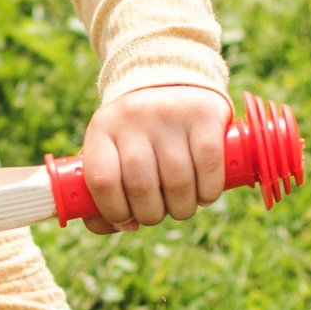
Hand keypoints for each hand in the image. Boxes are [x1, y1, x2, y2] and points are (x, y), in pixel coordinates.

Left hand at [79, 86, 228, 234]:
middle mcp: (132, 117)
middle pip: (141, 185)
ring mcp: (168, 114)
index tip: (127, 219)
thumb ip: (103, 194)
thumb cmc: (137, 136)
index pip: (102, 180)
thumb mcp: (111, 153)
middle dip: (151, 214)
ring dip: (181, 209)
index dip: (114, 211)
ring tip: (181, 207)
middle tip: (157, 214)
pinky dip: (207, 192)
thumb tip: (121, 226)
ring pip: (177, 181)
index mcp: (102, 129)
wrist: (170, 83)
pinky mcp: (203, 115)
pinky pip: (209, 166)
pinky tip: (204, 196)